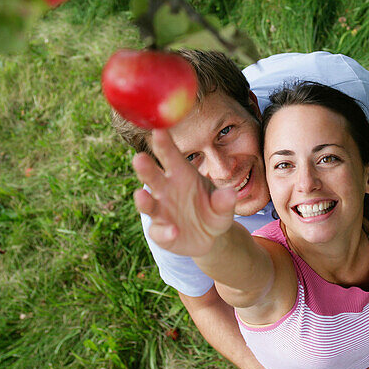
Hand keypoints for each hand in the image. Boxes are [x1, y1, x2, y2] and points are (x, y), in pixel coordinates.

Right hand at [133, 128, 237, 256]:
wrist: (211, 237)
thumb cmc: (214, 211)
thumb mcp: (224, 206)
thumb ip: (224, 200)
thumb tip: (229, 194)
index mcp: (181, 174)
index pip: (170, 155)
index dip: (164, 143)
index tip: (158, 130)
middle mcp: (166, 189)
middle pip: (152, 176)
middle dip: (145, 167)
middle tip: (139, 158)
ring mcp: (161, 211)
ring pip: (147, 202)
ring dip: (143, 199)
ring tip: (141, 195)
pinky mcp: (160, 232)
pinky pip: (159, 230)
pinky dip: (164, 231)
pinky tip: (173, 231)